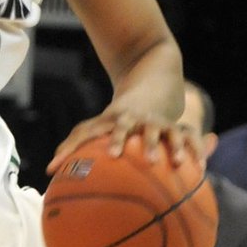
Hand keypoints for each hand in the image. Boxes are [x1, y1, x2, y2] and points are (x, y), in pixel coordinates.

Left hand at [47, 109, 196, 174]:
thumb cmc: (119, 116)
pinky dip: (194, 151)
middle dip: (121, 138)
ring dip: (161, 145)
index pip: (84, 131)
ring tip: (168, 163)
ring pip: (157, 131)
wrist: (153, 76)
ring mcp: (153, 120)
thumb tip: (47, 170)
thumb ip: (74, 146)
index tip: (56, 165)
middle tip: (117, 155)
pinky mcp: (174, 125)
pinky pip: (186, 138)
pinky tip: (200, 170)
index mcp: (108, 120)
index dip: (69, 147)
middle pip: (123, 125)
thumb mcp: (99, 125)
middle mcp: (130, 118)